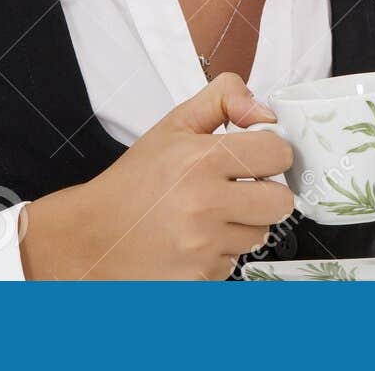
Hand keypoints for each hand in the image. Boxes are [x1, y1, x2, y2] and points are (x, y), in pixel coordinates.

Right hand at [19, 72, 294, 279]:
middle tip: (241, 187)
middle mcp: (205, 203)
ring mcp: (204, 244)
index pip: (278, 153)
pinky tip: (198, 237)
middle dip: (266, 192)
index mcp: (202, 159)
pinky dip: (223, 249)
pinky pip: (237, 259)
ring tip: (213, 212)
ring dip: (245, 223)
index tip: (256, 156)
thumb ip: (223, 99)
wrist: (93, 234)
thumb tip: (262, 109)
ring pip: (262, 232)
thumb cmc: (134, 180)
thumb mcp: (174, 125)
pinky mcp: (201, 275)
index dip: (270, 152)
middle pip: (281, 201)